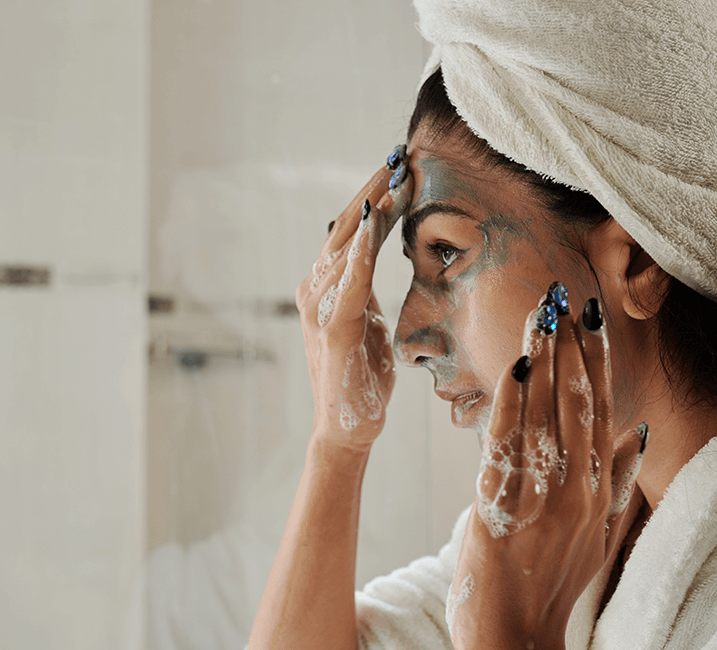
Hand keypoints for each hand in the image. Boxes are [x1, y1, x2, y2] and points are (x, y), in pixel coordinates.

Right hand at [296, 163, 411, 451]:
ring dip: (373, 208)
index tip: (401, 166)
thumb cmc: (362, 379)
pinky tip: (377, 222)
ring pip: (348, 246)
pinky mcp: (335, 329)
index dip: (374, 197)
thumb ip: (365, 292)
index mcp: (325, 287)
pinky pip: (350, 281)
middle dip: (374, 188)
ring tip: (398, 176)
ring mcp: (320, 308)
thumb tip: (372, 259)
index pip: (352, 231)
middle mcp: (315, 290)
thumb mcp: (368, 323)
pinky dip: (363, 250)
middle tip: (400, 154)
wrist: (347, 428)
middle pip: (346, 227)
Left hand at [447, 288, 646, 649]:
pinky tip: (515, 371)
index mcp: (597, 491)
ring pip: (547, 418)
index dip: (596, 361)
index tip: (591, 318)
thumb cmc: (550, 589)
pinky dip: (514, 407)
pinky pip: (510, 449)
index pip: (600, 411)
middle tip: (563, 296)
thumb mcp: (598, 537)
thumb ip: (618, 483)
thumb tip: (639, 432)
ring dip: (544, 363)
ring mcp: (542, 502)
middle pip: (578, 404)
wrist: (515, 644)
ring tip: (541, 316)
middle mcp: (576, 490)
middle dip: (570, 347)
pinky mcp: (503, 513)